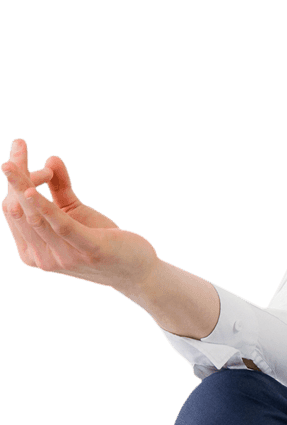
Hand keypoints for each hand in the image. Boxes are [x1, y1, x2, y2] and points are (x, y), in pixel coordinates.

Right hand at [1, 137, 158, 291]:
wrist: (137, 271)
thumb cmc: (103, 241)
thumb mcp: (76, 213)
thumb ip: (60, 188)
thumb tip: (51, 157)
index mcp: (32, 252)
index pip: (13, 213)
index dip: (14, 185)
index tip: (13, 156)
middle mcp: (43, 259)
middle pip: (20, 213)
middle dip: (14, 181)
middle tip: (11, 152)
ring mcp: (64, 258)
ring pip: (35, 217)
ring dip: (23, 187)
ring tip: (11, 165)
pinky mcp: (88, 249)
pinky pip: (61, 225)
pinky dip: (44, 207)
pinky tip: (32, 190)